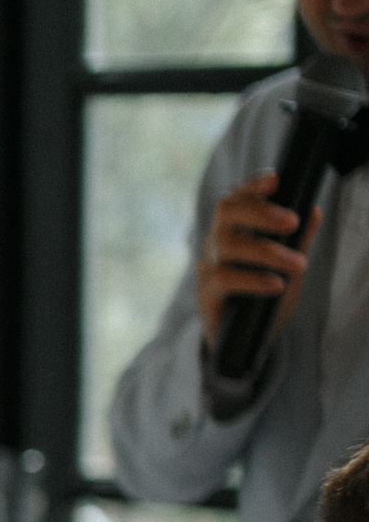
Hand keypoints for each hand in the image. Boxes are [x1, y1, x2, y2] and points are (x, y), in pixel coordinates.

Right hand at [196, 171, 324, 345]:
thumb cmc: (264, 299)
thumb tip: (314, 211)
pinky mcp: (206, 294)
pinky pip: (224, 279)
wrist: (243, 343)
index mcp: (236, 230)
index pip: (238, 198)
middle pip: (226, 211)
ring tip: (297, 264)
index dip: (253, 185)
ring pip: (229, 245)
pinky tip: (275, 285)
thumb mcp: (289, 268)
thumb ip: (299, 242)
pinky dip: (253, 279)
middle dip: (260, 212)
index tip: (275, 178)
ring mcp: (208, 267)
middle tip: (292, 222)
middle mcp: (217, 243)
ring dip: (267, 251)